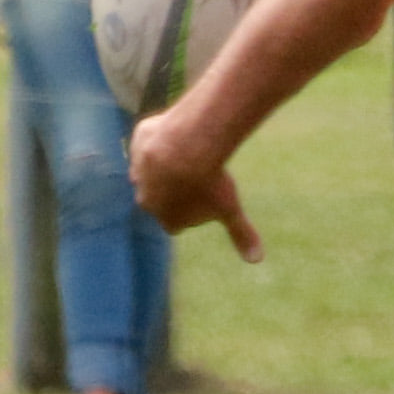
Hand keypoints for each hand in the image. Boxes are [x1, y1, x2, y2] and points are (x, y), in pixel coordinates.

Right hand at [129, 111, 261, 261]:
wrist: (187, 144)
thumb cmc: (209, 181)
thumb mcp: (229, 209)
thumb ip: (241, 234)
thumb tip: (256, 259)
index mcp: (168, 220)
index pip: (178, 221)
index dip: (194, 209)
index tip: (208, 196)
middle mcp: (146, 200)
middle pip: (162, 197)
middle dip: (177, 188)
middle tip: (199, 173)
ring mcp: (138, 173)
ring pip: (152, 170)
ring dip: (167, 164)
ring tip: (190, 153)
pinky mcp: (137, 146)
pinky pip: (149, 143)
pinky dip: (162, 140)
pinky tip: (179, 134)